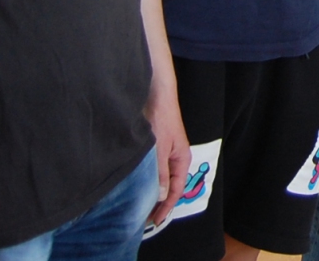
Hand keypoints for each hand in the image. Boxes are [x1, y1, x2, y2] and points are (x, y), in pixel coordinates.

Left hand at [145, 86, 190, 226]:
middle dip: (158, 204)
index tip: (154, 222)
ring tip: (138, 207)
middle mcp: (175, 159)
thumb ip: (160, 173)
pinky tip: (136, 186)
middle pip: (168, 187)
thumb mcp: (159, 149)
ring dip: (151, 193)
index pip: (176, 191)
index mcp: (181, 160)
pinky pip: (152, 171)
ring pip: (159, 179)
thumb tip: (161, 196)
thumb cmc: (161, 120)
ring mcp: (165, 154)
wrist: (156, 95)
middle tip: (143, 219)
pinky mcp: (155, 149)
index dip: (166, 208)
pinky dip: (146, 181)